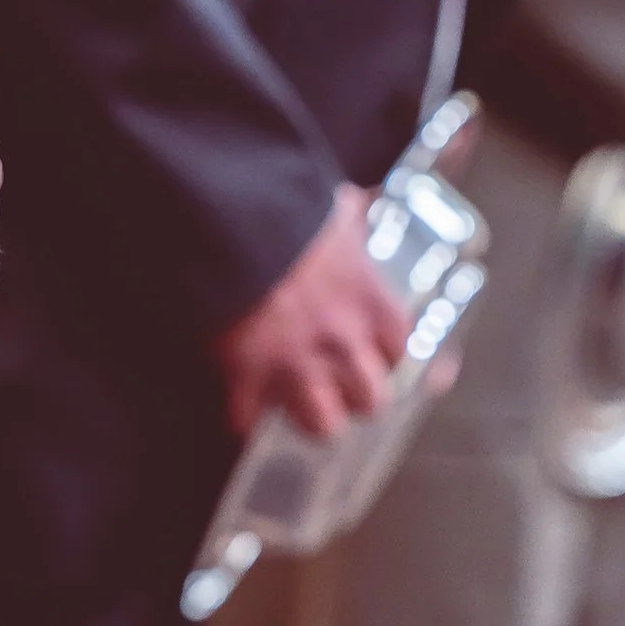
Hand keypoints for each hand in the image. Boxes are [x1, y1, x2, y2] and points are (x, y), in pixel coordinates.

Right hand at [216, 184, 409, 437]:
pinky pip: (248, 418)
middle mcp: (342, 339)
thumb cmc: (283, 205)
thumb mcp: (332, 208)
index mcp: (370, 300)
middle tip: (335, 384)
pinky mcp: (245, 373)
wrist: (225, 213)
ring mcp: (295, 362)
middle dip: (354, 394)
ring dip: (309, 416)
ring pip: (322, 424)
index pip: (398, 350)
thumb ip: (351, 218)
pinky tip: (238, 406)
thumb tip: (358, 201)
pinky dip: (241, 415)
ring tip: (293, 404)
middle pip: (371, 398)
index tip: (369, 351)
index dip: (382, 355)